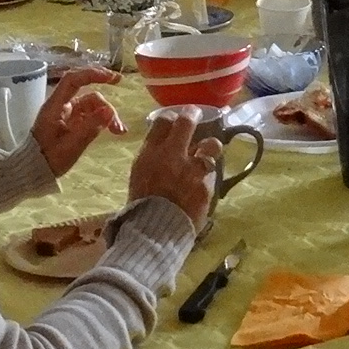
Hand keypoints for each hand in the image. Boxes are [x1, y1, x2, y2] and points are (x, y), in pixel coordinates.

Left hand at [30, 67, 123, 175]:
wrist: (33, 172)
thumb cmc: (48, 159)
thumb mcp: (70, 146)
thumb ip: (89, 128)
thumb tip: (109, 111)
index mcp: (55, 106)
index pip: (73, 80)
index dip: (93, 74)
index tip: (113, 78)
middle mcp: (62, 106)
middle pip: (88, 94)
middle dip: (106, 102)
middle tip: (121, 111)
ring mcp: (68, 114)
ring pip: (93, 106)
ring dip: (107, 115)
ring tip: (119, 131)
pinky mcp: (72, 123)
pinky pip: (91, 115)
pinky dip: (103, 120)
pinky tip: (114, 131)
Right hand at [124, 111, 218, 235]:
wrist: (154, 234)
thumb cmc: (140, 209)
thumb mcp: (137, 177)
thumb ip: (151, 159)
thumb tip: (162, 149)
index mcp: (149, 154)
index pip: (162, 122)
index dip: (170, 118)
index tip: (174, 119)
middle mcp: (172, 156)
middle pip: (187, 123)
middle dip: (193, 115)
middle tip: (196, 115)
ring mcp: (192, 170)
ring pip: (211, 144)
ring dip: (210, 146)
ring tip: (208, 150)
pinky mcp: (206, 185)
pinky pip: (211, 172)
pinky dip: (207, 174)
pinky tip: (204, 179)